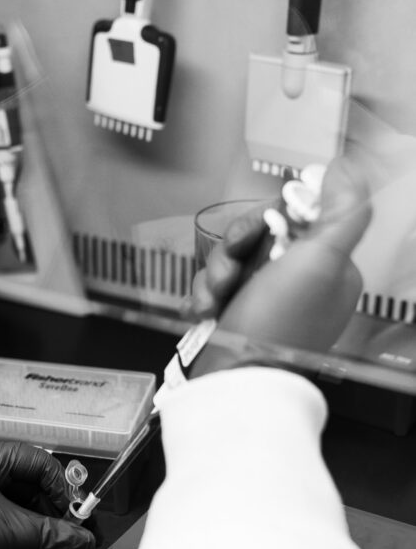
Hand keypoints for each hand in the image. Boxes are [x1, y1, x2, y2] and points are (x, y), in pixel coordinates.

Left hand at [0, 437, 95, 548]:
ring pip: (13, 500)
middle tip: (68, 537)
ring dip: (33, 525)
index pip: (38, 461)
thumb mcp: (2, 530)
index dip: (62, 489)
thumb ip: (48, 533)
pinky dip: (14, 530)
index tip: (75, 516)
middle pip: (27, 481)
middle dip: (50, 512)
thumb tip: (81, 539)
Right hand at [189, 156, 371, 376]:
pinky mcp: (234, 317)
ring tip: (216, 298)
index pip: (296, 217)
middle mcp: (297, 284)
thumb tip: (344, 166)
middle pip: (257, 235)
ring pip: (230, 259)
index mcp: (327, 268)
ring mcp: (264, 302)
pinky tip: (205, 311)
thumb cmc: (278, 325)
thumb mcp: (322, 260)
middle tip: (231, 268)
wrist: (236, 382)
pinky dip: (204, 296)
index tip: (258, 230)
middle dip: (235, 247)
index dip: (268, 217)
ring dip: (214, 273)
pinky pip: (212, 287)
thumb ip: (342, 209)